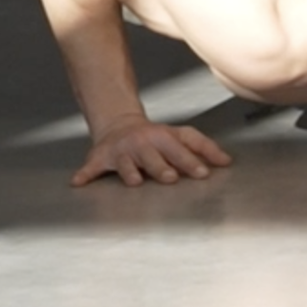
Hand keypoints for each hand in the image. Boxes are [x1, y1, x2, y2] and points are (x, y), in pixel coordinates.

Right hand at [72, 119, 232, 186]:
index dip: (191, 159)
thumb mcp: (180, 136)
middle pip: (154, 156)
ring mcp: (122, 151)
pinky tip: (78, 182)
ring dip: (130, 171)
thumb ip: (203, 148)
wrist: (120, 125)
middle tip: (171, 177)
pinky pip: (91, 167)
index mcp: (163, 137)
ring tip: (134, 181)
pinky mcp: (102, 158)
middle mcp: (142, 143)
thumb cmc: (156, 137)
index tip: (203, 173)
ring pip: (126, 163)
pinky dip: (85, 173)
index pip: (180, 147)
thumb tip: (228, 162)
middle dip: (162, 166)